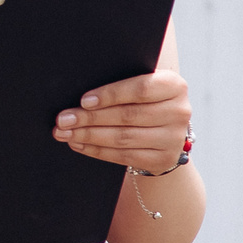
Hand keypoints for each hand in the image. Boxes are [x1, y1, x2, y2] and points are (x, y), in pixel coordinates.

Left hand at [55, 71, 190, 171]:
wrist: (164, 130)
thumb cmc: (142, 100)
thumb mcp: (140, 84)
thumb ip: (121, 82)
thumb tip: (82, 95)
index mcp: (174, 86)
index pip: (141, 89)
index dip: (110, 95)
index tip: (83, 100)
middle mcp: (179, 112)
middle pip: (128, 115)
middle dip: (90, 118)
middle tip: (63, 119)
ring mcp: (174, 138)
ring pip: (123, 138)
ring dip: (88, 135)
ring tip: (64, 132)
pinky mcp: (163, 159)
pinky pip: (124, 156)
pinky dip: (96, 150)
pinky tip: (78, 144)